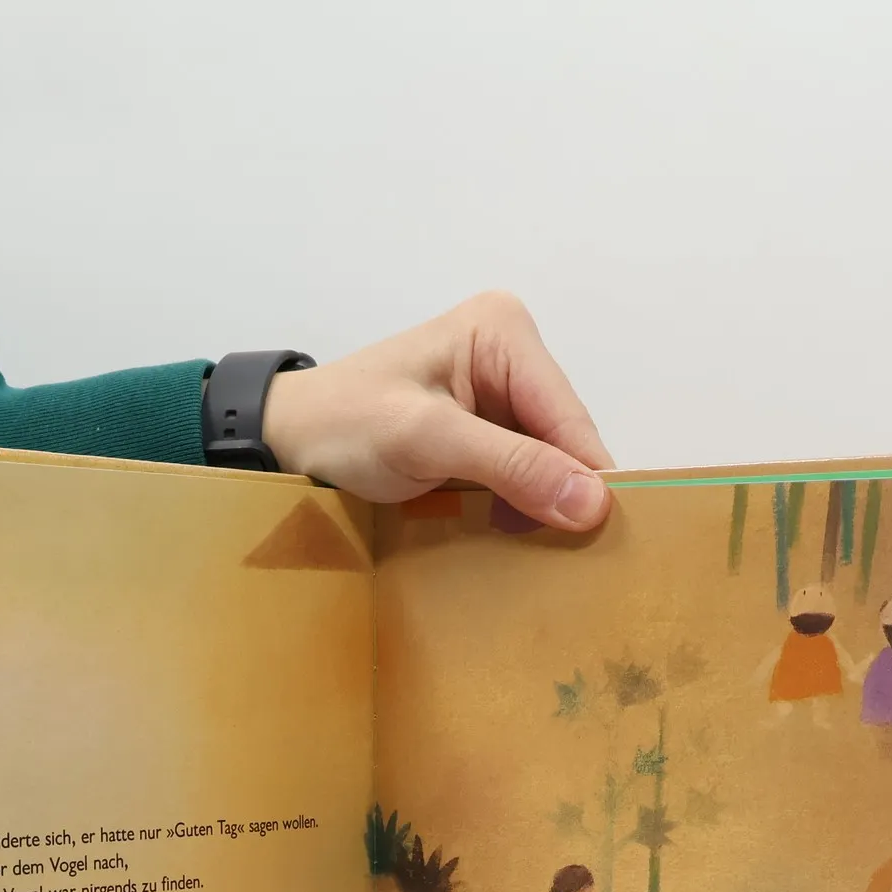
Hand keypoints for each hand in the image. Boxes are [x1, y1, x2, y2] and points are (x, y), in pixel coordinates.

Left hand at [261, 292, 613, 531]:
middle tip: (566, 559)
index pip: (568, 416)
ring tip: (536, 550)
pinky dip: (521, 506)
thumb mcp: (427, 439)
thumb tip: (593, 503)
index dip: (588, 479)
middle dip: (564, 494)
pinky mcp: (487, 430)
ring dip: (544, 506)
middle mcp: (512, 354)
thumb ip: (511, 465)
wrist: (289, 439)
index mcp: (504, 332)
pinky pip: (525, 473)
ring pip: (551, 462)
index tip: (602, 541)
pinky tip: (512, 534)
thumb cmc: (345, 425)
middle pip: (565, 440)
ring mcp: (501, 394)